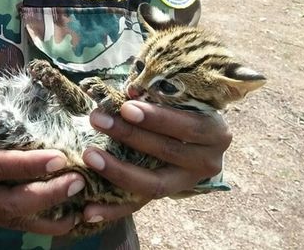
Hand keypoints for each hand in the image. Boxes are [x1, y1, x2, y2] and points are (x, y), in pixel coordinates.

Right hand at [0, 87, 85, 234]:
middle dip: (46, 195)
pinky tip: (65, 216)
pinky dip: (39, 222)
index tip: (59, 156)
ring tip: (82, 202)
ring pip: (11, 220)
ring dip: (48, 214)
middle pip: (6, 203)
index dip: (26, 164)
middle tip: (79, 180)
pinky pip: (10, 223)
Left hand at [81, 100, 231, 223]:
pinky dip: (114, 210)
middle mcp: (207, 162)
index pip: (187, 126)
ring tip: (89, 156)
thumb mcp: (178, 99)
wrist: (195, 139)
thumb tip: (129, 91)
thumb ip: (156, 95)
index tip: (126, 107)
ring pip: (154, 183)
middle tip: (98, 119)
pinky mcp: (166, 197)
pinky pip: (139, 206)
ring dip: (118, 170)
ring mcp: (187, 183)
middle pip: (166, 152)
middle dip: (129, 135)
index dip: (157, 118)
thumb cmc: (181, 108)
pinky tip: (89, 211)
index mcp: (213, 132)